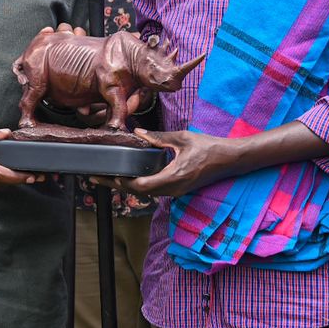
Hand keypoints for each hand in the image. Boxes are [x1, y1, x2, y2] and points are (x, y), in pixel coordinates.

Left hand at [103, 128, 231, 197]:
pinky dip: (140, 185)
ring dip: (128, 186)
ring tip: (110, 177)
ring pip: (146, 193)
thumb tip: (138, 134)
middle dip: (118, 185)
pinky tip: (132, 177)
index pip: (141, 185)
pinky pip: (155, 191)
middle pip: (139, 192)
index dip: (121, 182)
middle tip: (98, 178)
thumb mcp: (182, 138)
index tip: (106, 176)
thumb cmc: (209, 148)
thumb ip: (158, 138)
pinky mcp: (178, 190)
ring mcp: (176, 192)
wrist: (230, 160)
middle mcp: (173, 189)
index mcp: (173, 176)